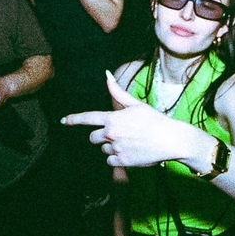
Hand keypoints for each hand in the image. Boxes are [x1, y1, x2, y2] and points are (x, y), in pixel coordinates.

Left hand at [62, 71, 200, 167]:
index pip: (88, 118)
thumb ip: (117, 92)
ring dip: (111, 147)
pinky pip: (111, 161)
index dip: (74, 119)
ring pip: (104, 150)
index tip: (64, 121)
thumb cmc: (155, 120)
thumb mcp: (136, 104)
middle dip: (100, 136)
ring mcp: (116, 148)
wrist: (170, 139)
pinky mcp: (122, 161)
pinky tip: (131, 152)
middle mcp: (111, 133)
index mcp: (113, 118)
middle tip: (117, 134)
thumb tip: (106, 74)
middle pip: (93, 138)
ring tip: (130, 143)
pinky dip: (117, 158)